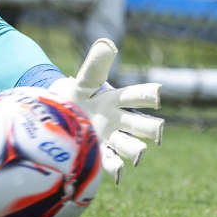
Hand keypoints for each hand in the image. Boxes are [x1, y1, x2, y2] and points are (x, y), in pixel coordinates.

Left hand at [49, 38, 162, 183]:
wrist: (58, 114)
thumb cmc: (73, 94)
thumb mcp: (83, 80)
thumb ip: (95, 65)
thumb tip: (107, 43)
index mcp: (117, 100)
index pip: (137, 96)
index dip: (148, 95)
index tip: (158, 93)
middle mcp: (120, 121)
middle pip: (142, 126)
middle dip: (151, 129)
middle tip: (157, 132)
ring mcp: (111, 138)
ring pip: (131, 146)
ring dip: (135, 150)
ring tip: (139, 154)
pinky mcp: (100, 152)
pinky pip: (111, 162)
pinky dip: (115, 167)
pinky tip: (119, 173)